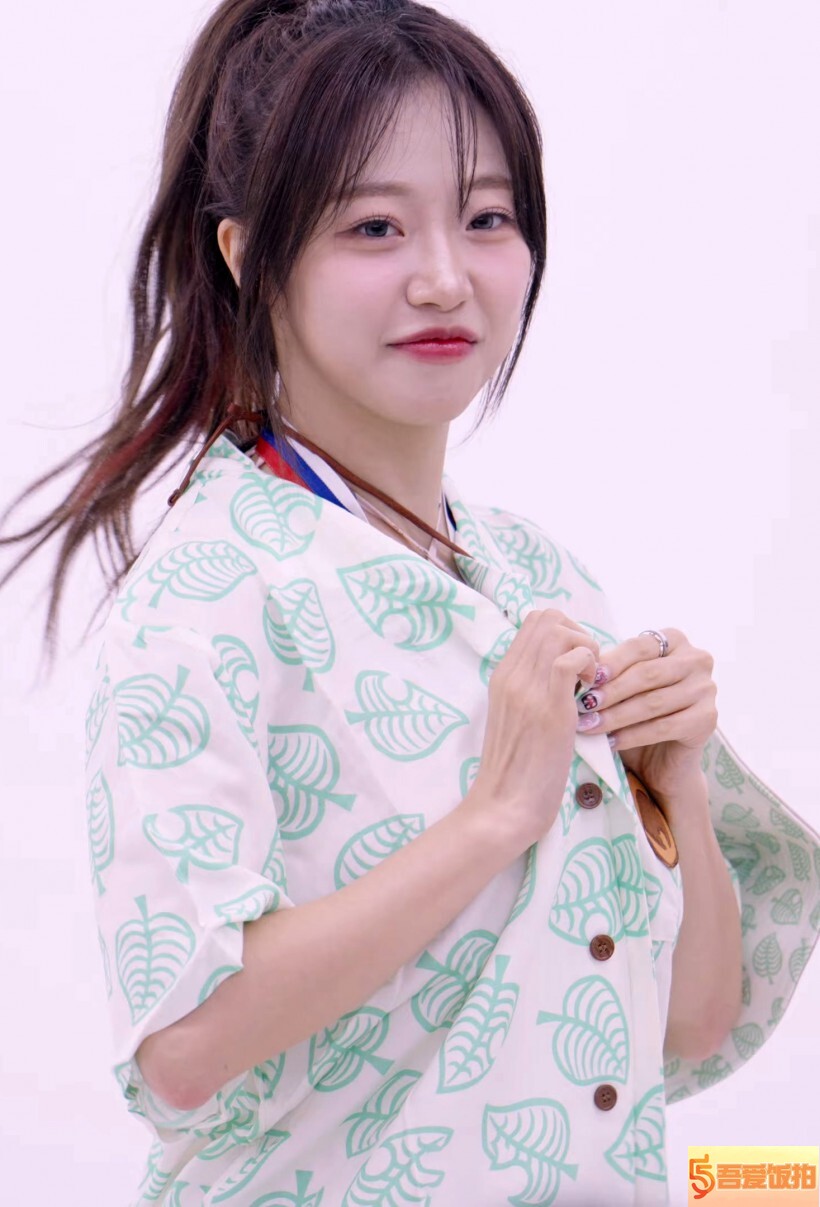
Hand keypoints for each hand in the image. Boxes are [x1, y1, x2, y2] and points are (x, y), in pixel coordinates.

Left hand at [575, 628, 717, 804]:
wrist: (661, 758)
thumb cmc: (635, 714)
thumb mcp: (622, 686)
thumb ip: (609, 673)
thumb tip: (577, 666)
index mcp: (675, 640)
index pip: (639, 646)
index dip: (611, 662)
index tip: (586, 678)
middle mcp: (697, 660)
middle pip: (647, 674)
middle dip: (611, 691)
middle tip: (583, 706)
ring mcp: (707, 689)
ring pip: (653, 702)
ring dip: (616, 715)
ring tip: (589, 725)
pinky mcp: (708, 719)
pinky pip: (664, 726)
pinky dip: (633, 735)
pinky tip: (610, 742)